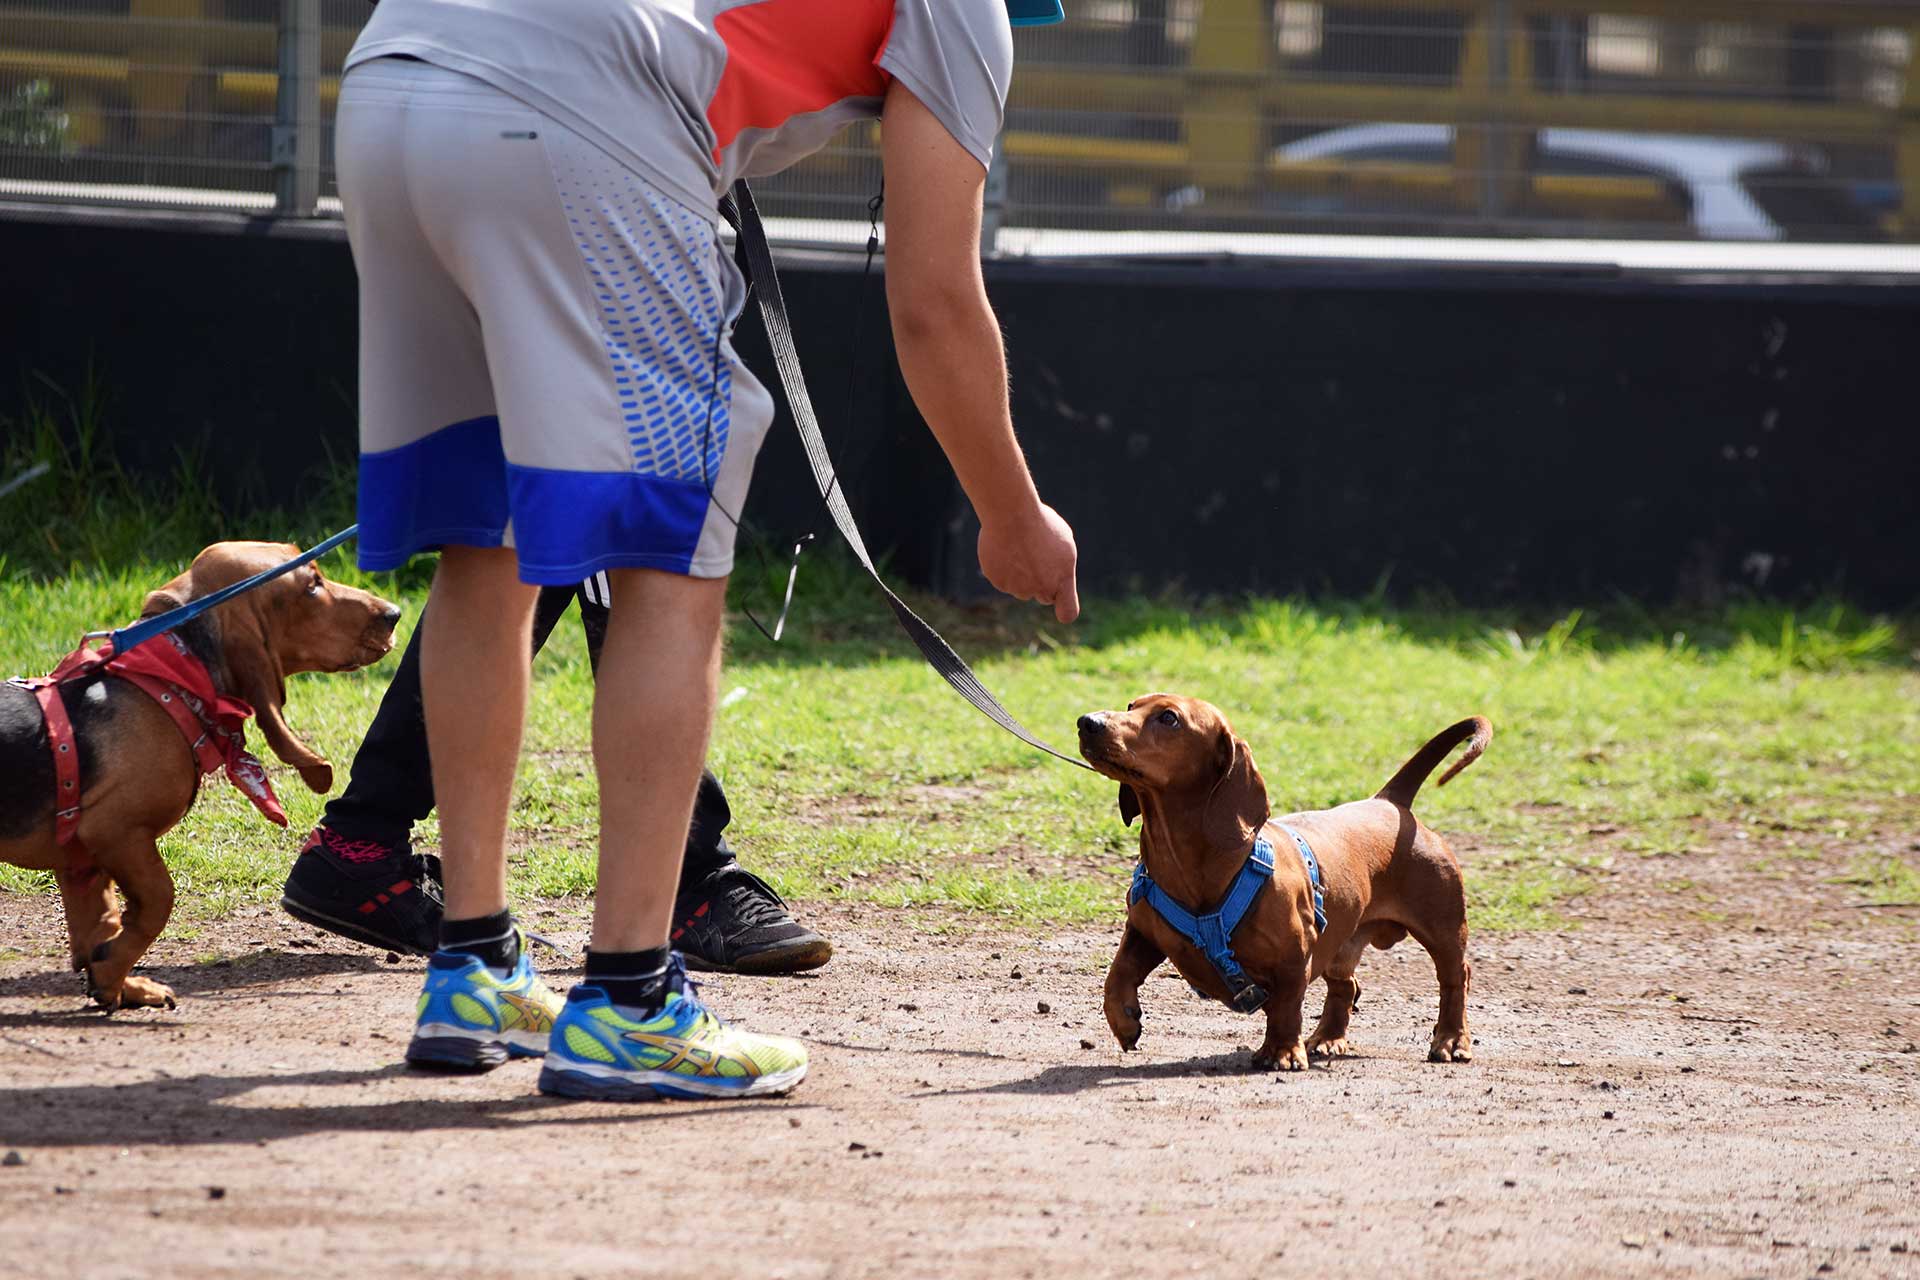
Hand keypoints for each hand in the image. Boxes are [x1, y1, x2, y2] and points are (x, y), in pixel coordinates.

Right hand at [977, 503, 1079, 623]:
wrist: (1010, 514)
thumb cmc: (1039, 522)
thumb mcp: (1062, 539)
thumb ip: (1061, 563)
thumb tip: (1056, 574)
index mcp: (1062, 578)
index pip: (1068, 612)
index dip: (1064, 609)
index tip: (1061, 604)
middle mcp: (1041, 588)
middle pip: (1043, 597)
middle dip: (1042, 584)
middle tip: (1036, 559)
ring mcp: (1018, 587)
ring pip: (1021, 589)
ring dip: (1022, 576)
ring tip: (1019, 549)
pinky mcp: (999, 582)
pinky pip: (1003, 581)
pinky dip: (1004, 569)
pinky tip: (1005, 549)